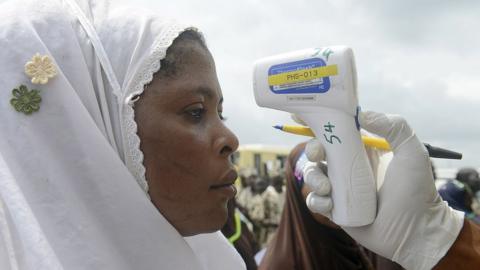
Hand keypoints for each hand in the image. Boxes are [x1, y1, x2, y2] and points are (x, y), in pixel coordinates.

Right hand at [302, 111, 463, 269]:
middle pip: (318, 150)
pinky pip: (315, 200)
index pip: (337, 130)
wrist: (416, 232)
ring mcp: (340, 188)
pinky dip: (316, 200)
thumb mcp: (413, 153)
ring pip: (313, 174)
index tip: (302, 115)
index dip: (318, 121)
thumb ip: (395, 127)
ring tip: (327, 188)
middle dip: (312, 148)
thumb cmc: (417, 191)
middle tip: (318, 153)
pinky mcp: (335, 209)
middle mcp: (348, 166)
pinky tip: (329, 204)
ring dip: (313, 177)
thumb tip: (363, 115)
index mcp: (362, 149)